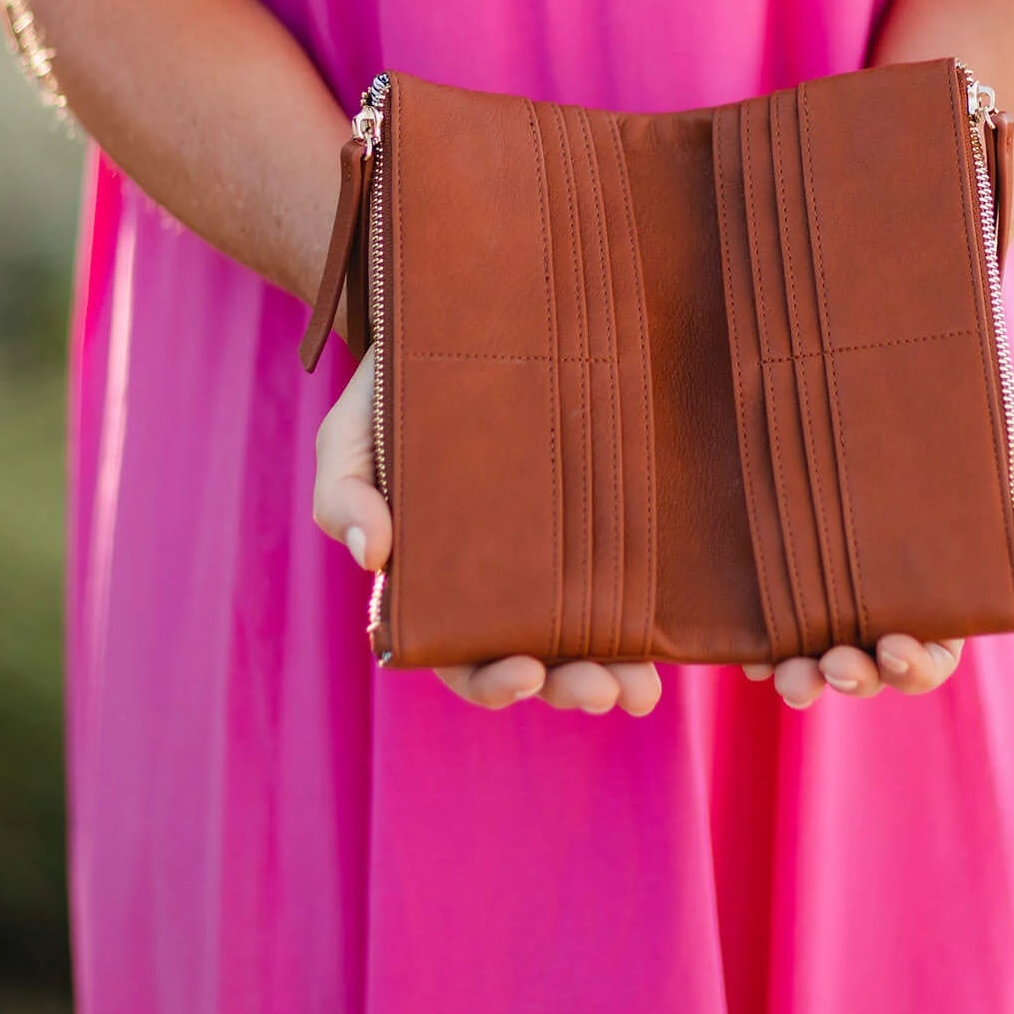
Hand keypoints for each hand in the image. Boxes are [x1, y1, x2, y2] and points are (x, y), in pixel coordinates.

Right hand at [312, 343, 662, 715]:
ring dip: (614, 672)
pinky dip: (645, 612)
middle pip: (534, 659)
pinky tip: (669, 630)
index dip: (491, 680)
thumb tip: (376, 558)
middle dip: (567, 686)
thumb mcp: (347, 440)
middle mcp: (498, 582)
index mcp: (435, 586)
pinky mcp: (598, 513)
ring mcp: (554, 551)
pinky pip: (625, 574)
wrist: (452, 322)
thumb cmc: (388, 393)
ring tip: (641, 690)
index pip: (460, 656)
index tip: (524, 672)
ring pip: (586, 632)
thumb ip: (344, 497)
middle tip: (602, 690)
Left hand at [746, 393, 1013, 707]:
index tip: (898, 649)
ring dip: (803, 677)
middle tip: (839, 667)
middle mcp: (882, 593)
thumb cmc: (982, 404)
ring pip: (812, 649)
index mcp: (945, 588)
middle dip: (855, 679)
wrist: (906, 341)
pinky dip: (756, 639)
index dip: (916, 665)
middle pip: (869, 663)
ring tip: (792, 675)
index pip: (932, 650)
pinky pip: (763, 607)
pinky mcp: (780, 545)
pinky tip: (749, 647)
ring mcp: (827, 575)